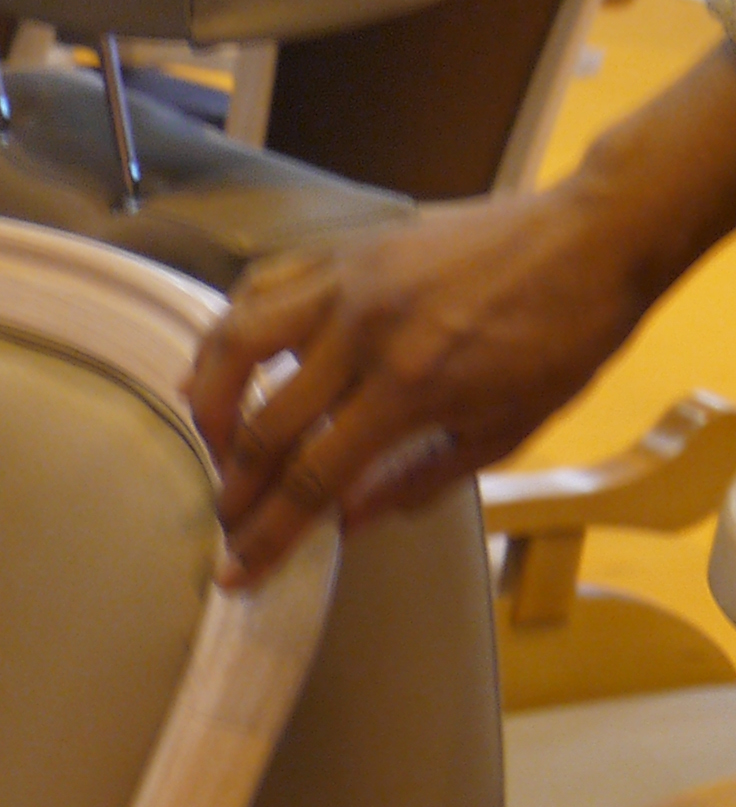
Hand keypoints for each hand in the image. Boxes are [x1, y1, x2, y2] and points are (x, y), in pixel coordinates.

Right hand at [185, 185, 662, 583]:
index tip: (235, 572)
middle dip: (235, 486)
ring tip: (211, 435)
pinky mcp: (348, 246)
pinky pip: (264, 283)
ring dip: (209, 400)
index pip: (313, 478)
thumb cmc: (563, 336)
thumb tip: (346, 521)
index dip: (267, 535)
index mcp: (411, 388)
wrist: (596, 233)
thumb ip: (418, 480)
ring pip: (238, 340)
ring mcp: (349, 280)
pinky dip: (232, 325)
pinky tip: (225, 357)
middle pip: (264, 425)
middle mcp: (365, 332)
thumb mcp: (505, 430)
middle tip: (227, 516)